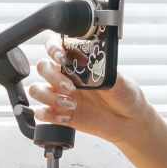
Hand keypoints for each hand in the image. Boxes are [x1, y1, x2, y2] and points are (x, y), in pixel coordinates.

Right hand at [26, 34, 152, 143]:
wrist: (130, 121)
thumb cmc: (125, 96)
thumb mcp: (120, 79)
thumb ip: (103, 70)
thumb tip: (92, 64)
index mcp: (78, 63)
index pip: (55, 46)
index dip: (52, 47)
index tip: (62, 57)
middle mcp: (66, 76)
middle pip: (42, 67)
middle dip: (53, 76)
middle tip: (71, 88)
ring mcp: (61, 95)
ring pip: (36, 89)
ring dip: (49, 97)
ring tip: (71, 105)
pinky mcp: (61, 114)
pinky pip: (41, 113)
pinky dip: (49, 116)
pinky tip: (65, 117)